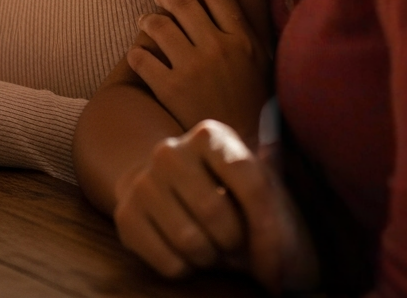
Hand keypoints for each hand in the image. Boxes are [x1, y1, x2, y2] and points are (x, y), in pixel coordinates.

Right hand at [113, 119, 316, 293]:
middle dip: (236, 243)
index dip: (271, 232)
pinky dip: (187, 269)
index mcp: (210, 136)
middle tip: (235, 243)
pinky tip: (187, 252)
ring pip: (190, 242)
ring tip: (212, 245)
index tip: (280, 265)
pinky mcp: (125, 216)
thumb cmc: (227, 192)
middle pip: (216, 214)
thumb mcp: (256, 187)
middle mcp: (169, 152)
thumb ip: (275, 211)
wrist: (166, 188)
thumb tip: (281, 265)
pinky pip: (169, 263)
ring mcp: (142, 182)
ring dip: (211, 257)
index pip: (252, 186)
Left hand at [127, 0, 269, 138]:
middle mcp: (217, 48)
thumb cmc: (258, 106)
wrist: (243, 146)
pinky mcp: (170, 89)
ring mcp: (192, 68)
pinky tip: (139, 55)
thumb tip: (230, 4)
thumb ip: (247, 34)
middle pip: (183, 4)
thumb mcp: (264, 64)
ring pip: (158, 26)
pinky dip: (137, 53)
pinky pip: (142, 59)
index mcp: (243, 40)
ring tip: (147, 21)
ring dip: (148, 20)